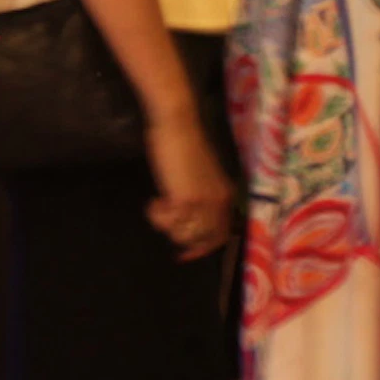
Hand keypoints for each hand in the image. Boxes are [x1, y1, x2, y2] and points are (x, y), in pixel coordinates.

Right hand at [142, 107, 237, 258]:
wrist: (177, 124)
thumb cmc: (185, 143)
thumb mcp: (200, 174)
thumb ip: (201, 195)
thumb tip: (190, 216)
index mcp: (225, 196)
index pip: (220, 235)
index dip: (202, 248)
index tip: (183, 255)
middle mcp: (218, 203)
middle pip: (200, 239)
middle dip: (179, 237)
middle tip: (164, 222)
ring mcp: (202, 203)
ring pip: (182, 234)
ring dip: (165, 224)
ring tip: (157, 205)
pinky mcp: (184, 200)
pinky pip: (167, 222)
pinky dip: (156, 215)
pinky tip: (154, 201)